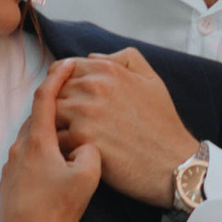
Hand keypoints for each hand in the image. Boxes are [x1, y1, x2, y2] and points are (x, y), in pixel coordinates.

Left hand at [1, 63, 103, 221]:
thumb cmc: (58, 210)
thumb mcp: (88, 177)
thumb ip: (90, 152)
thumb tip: (86, 145)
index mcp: (37, 141)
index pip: (46, 97)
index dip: (57, 77)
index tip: (67, 62)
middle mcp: (20, 149)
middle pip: (37, 118)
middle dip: (55, 107)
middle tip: (74, 102)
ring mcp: (12, 167)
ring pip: (31, 140)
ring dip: (48, 134)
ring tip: (68, 138)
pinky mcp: (9, 184)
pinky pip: (26, 159)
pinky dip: (41, 154)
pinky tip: (54, 168)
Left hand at [53, 46, 198, 206]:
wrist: (173, 163)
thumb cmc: (163, 125)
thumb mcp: (152, 80)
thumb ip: (123, 59)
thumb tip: (93, 57)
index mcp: (107, 71)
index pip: (61, 69)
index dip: (61, 86)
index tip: (70, 102)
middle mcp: (93, 87)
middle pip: (52, 91)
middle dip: (57, 107)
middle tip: (69, 125)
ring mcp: (85, 113)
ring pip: (48, 114)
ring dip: (54, 126)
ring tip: (69, 139)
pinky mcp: (82, 140)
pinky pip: (54, 139)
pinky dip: (60, 147)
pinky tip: (73, 154)